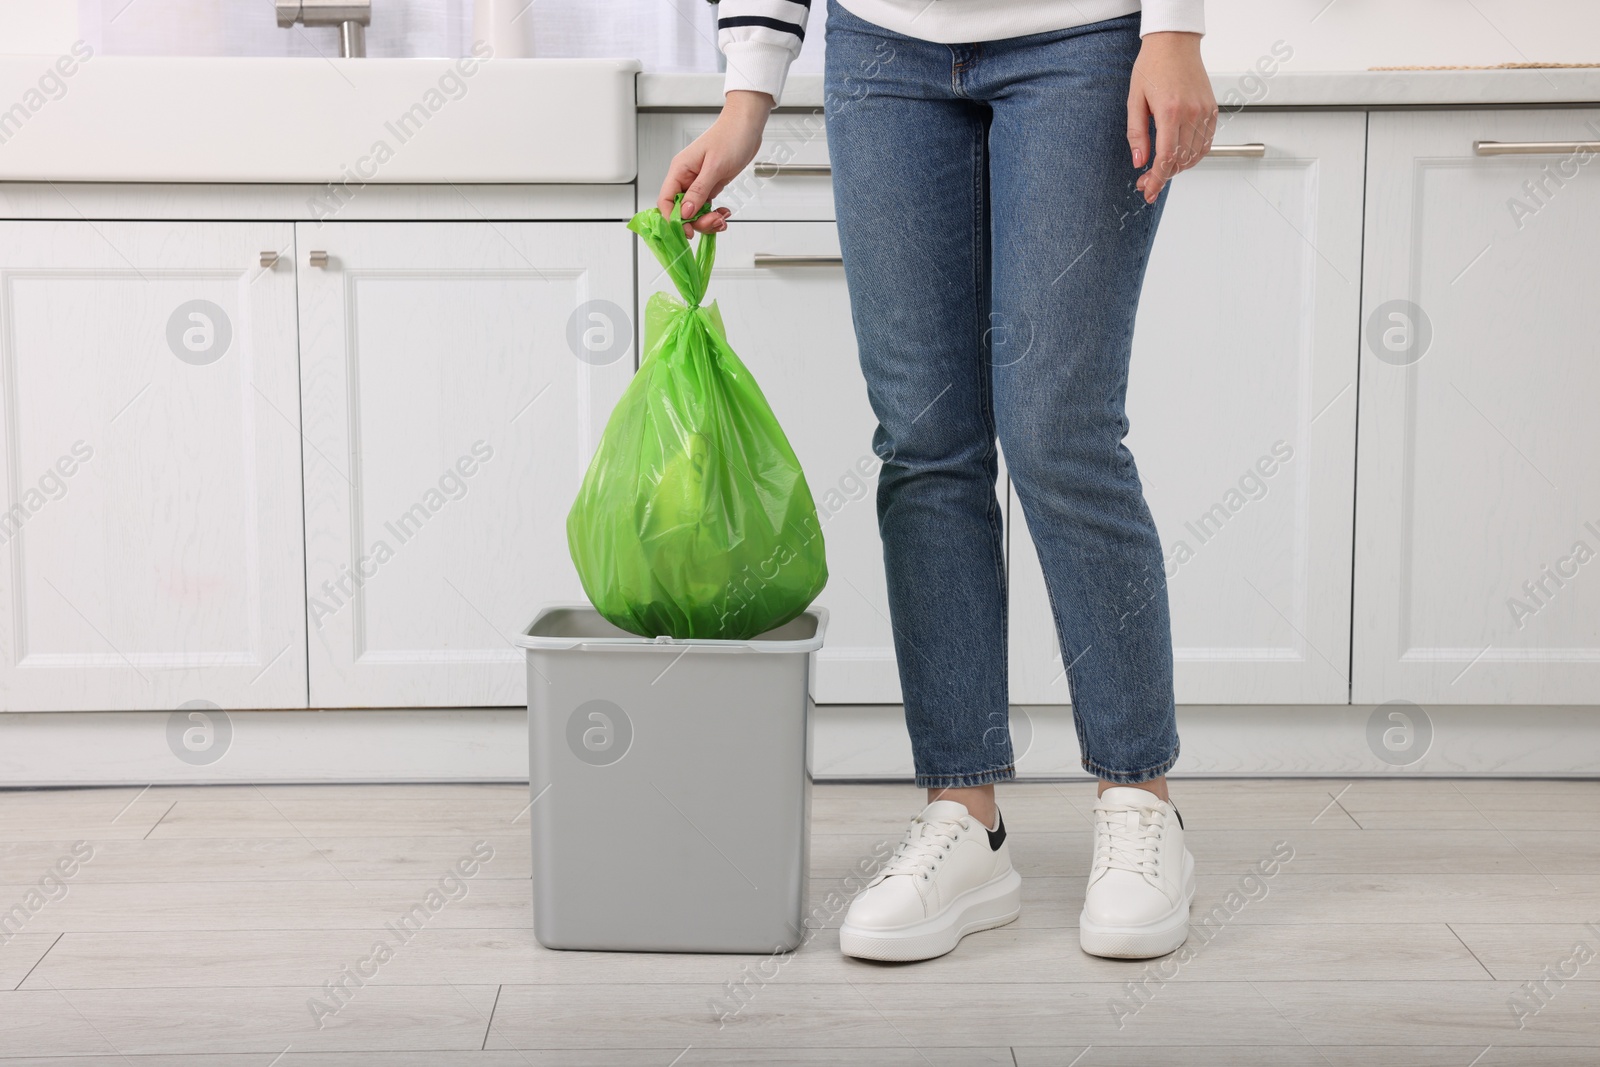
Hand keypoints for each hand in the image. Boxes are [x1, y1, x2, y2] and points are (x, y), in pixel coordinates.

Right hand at [656, 89, 773, 235]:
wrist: (747, 126)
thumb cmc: (731, 137)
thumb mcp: (715, 166)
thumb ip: (699, 191)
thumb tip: (684, 212)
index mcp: (680, 170)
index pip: (665, 201)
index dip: (673, 219)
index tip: (687, 231)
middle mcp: (686, 178)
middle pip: (681, 211)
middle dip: (696, 221)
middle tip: (714, 222)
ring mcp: (698, 183)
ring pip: (694, 212)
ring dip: (707, 220)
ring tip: (722, 219)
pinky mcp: (710, 185)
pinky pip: (706, 207)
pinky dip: (714, 214)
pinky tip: (724, 213)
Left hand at [1127, 32, 1215, 204]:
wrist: (1174, 43)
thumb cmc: (1152, 66)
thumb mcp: (1134, 100)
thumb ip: (1137, 134)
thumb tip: (1139, 162)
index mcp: (1170, 111)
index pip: (1166, 158)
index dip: (1157, 180)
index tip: (1148, 191)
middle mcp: (1191, 113)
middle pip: (1181, 160)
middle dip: (1164, 176)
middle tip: (1147, 181)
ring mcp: (1205, 111)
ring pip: (1196, 155)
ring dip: (1179, 167)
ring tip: (1162, 168)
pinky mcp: (1212, 109)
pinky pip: (1206, 142)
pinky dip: (1194, 155)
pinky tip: (1179, 156)